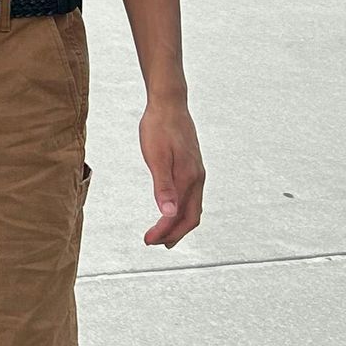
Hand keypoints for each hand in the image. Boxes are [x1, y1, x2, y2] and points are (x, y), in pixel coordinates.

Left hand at [139, 97, 204, 247]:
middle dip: (174, 234)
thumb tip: (168, 213)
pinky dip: (181, 209)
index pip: (179, 216)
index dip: (165, 231)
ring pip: (193, 207)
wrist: (169, 102)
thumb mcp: (156, 157)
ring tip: (165, 234)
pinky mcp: (192, 166)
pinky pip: (191, 196)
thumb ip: (163, 186)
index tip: (148, 240)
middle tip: (155, 243)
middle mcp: (197, 178)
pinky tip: (171, 208)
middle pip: (191, 217)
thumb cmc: (159, 127)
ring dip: (179, 223)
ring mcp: (197, 172)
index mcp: (189, 179)